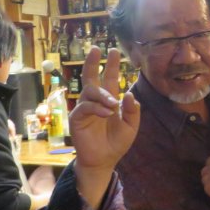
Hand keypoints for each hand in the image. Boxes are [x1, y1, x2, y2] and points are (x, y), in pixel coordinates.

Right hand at [70, 47, 139, 175]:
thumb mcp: (131, 126)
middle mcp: (95, 101)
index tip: (113, 50)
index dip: (110, 65)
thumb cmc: (116, 142)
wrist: (105, 160)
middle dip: (93, 62)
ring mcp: (85, 109)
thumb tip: (130, 94)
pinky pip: (85, 107)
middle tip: (97, 49)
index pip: (108, 79)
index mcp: (109, 101)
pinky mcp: (77, 119)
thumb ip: (132, 111)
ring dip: (103, 94)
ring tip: (113, 103)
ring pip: (90, 91)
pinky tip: (107, 112)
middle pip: (91, 77)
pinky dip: (97, 108)